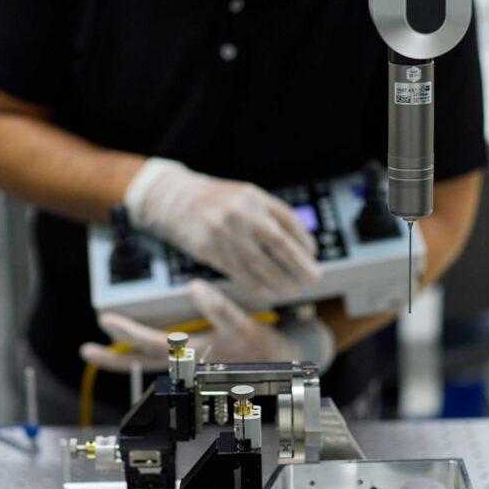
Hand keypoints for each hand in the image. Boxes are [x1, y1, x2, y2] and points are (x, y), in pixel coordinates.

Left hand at [80, 279, 302, 373]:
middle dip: (112, 359)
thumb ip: (221, 308)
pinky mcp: (192, 362)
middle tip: (86, 351)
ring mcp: (187, 367)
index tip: (105, 319)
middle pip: (140, 365)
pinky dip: (139, 356)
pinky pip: (157, 361)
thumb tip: (196, 287)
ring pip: (146, 366)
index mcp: (193, 356)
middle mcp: (185, 366)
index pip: (151, 344)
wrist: (280, 364)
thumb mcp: (245, 326)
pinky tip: (129, 348)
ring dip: (121, 360)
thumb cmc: (261, 348)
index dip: (126, 332)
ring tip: (96, 352)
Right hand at [123, 158, 320, 298]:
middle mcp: (240, 213)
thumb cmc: (217, 200)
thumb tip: (303, 245)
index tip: (313, 256)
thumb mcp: (246, 196)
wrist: (175, 199)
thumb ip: (272, 215)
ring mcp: (223, 232)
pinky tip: (268, 291)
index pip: (289, 222)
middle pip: (279, 244)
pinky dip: (256, 285)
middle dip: (299, 265)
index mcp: (254, 197)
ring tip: (292, 290)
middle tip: (313, 279)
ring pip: (259, 264)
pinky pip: (238, 273)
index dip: (304, 242)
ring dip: (279, 281)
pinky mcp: (208, 249)